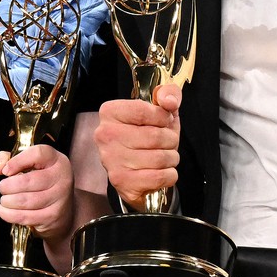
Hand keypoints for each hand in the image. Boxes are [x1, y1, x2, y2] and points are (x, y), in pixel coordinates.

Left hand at [0, 144, 74, 241]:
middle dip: (7, 186)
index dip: (17, 161)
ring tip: (4, 200)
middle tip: (2, 188)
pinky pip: (25, 217)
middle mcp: (61, 177)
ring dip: (7, 201)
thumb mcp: (28, 164)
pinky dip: (9, 214)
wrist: (63, 209)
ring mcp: (59, 198)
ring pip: (25, 201)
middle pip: (28, 181)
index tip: (5, 171)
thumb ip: (8, 159)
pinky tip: (3, 210)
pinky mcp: (53, 216)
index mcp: (56, 160)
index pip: (37, 154)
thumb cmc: (41, 182)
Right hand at [93, 85, 181, 208]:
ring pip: (160, 158)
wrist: (137, 171)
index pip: (143, 110)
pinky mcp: (121, 181)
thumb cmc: (148, 136)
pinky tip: (161, 171)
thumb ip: (168, 94)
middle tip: (167, 142)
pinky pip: (160, 177)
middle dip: (171, 140)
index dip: (163, 117)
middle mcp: (105, 135)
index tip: (165, 121)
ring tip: (164, 157)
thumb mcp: (159, 110)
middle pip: (155, 136)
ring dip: (171, 158)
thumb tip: (168, 101)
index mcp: (110, 112)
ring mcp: (111, 160)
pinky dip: (169, 175)